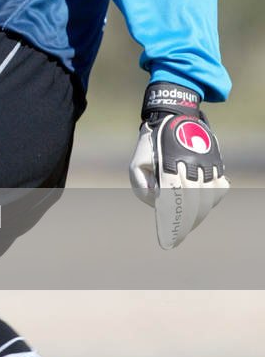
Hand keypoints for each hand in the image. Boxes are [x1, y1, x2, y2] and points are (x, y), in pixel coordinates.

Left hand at [129, 81, 229, 249]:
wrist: (172, 117)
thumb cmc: (150, 145)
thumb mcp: (136, 164)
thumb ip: (141, 187)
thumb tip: (157, 203)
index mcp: (168, 166)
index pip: (173, 202)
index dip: (172, 222)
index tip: (169, 239)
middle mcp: (190, 166)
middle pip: (192, 203)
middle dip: (185, 223)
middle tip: (178, 236)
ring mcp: (206, 164)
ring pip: (208, 198)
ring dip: (199, 214)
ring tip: (188, 225)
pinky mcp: (215, 162)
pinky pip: (219, 187)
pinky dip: (212, 200)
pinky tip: (202, 207)